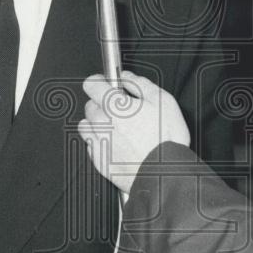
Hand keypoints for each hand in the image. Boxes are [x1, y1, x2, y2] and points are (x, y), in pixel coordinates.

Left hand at [79, 71, 190, 193]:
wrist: (164, 175)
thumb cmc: (166, 140)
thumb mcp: (163, 101)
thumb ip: (141, 84)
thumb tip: (128, 77)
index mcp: (115, 106)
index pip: (91, 84)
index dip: (99, 81)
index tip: (106, 83)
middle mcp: (102, 123)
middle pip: (89, 106)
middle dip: (101, 103)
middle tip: (120, 109)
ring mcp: (99, 143)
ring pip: (86, 126)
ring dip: (96, 123)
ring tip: (116, 127)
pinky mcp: (99, 161)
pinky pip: (90, 146)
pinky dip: (99, 142)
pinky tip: (116, 144)